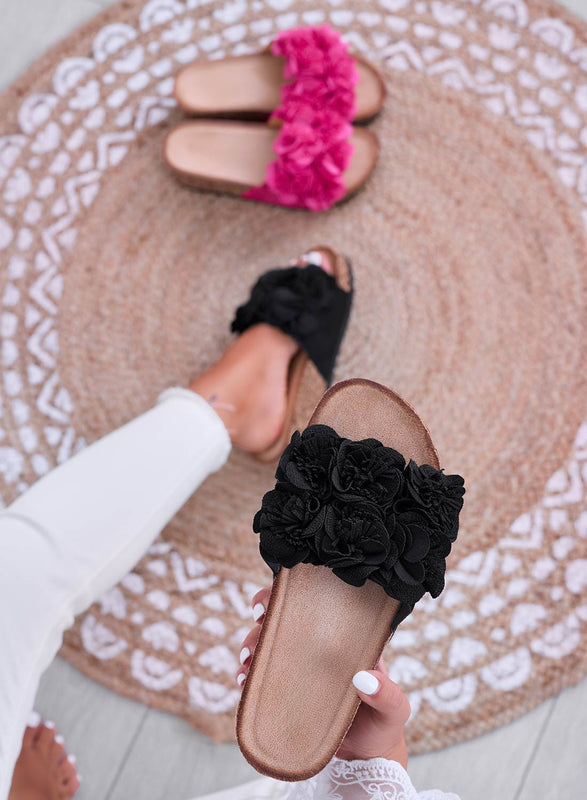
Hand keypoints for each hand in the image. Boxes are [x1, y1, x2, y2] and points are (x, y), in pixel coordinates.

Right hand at [236, 586, 410, 768]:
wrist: (367, 756)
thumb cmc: (384, 722)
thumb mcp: (394, 709)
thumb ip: (386, 695)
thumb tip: (363, 678)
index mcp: (345, 639)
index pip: (317, 604)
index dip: (291, 594)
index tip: (272, 601)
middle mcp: (319, 647)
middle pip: (285, 620)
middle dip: (263, 621)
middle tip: (256, 636)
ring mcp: (301, 668)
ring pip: (269, 644)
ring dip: (252, 647)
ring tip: (246, 665)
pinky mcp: (288, 691)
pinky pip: (263, 676)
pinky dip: (249, 674)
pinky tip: (244, 681)